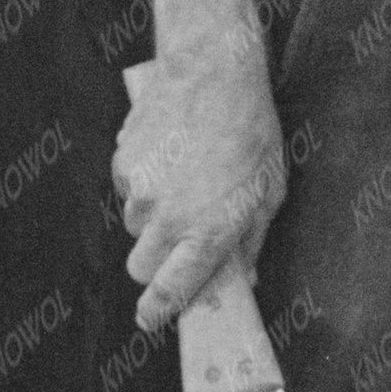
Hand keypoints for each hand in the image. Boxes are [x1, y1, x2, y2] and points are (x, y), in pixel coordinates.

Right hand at [117, 37, 286, 335]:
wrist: (212, 71)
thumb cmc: (251, 132)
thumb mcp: (268, 192)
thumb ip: (250, 241)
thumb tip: (243, 276)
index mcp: (206, 232)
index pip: (170, 291)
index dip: (158, 311)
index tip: (152, 319)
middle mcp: (168, 218)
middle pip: (140, 267)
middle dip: (156, 265)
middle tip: (180, 243)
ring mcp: (140, 191)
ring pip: (135, 226)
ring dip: (154, 219)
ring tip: (185, 183)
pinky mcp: (122, 164)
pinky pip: (127, 190)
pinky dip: (144, 184)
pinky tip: (171, 157)